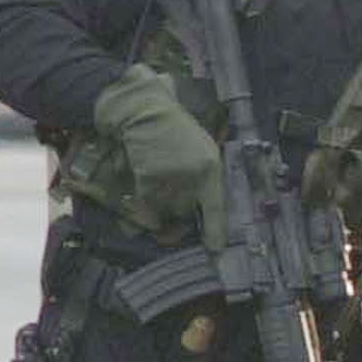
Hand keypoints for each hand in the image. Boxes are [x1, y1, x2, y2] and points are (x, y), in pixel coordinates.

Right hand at [94, 64, 224, 248]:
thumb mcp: (202, 151)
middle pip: (186, 213)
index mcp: (211, 168)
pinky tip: (147, 182)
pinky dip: (145, 201)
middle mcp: (193, 176)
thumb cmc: (177, 131)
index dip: (216, 231)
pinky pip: (147, 203)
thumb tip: (197, 211)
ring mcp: (169, 178)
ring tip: (161, 183)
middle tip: (175, 207)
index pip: (216, 207)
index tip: (216, 250)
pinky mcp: (147, 177)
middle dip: (180, 215)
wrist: (145, 111)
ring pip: (165, 211)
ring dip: (160, 207)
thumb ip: (203, 179)